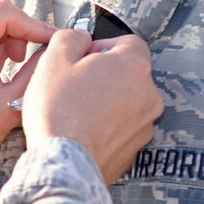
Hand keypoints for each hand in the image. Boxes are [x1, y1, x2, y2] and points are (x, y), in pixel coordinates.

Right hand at [21, 30, 161, 183]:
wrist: (62, 165)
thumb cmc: (58, 111)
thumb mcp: (54, 58)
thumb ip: (72, 37)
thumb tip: (81, 38)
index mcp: (134, 66)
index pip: (128, 42)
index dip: (101, 47)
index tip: (81, 58)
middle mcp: (148, 94)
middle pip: (128, 72)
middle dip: (103, 74)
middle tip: (74, 84)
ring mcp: (144, 125)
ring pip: (125, 101)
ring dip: (105, 100)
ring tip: (76, 110)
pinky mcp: (135, 149)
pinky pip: (121, 127)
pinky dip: (106, 125)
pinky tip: (82, 129)